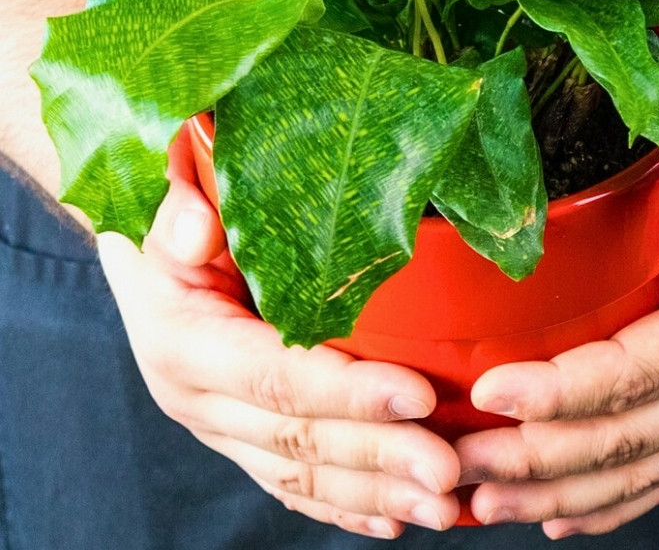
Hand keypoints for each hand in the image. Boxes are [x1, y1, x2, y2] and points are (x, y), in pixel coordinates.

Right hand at [97, 125, 461, 538]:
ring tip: (442, 505)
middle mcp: (200, 401)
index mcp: (186, 345)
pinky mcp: (240, 439)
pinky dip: (343, 506)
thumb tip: (199, 231)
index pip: (277, 377)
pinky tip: (393, 517)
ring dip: (374, 493)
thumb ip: (180, 216)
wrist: (143, 268)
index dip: (348, 392)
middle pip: (299, 439)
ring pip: (302, 474)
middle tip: (447, 470)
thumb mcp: (165, 210)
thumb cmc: (168, 228)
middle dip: (379, 456)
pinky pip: (292, 484)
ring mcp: (220, 428)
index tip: (419, 397)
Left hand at [456, 74, 658, 537]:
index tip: (493, 391)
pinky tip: (557, 512)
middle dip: (538, 454)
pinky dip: (607, 501)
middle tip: (458, 459)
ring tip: (484, 499)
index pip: (642, 368)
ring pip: (636, 467)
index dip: (565, 388)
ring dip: (556, 489)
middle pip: (627, 434)